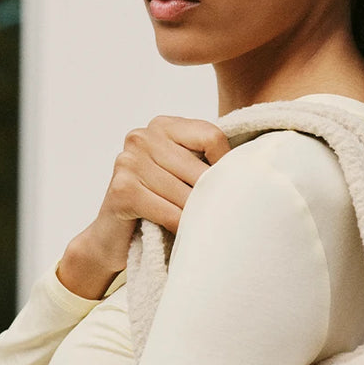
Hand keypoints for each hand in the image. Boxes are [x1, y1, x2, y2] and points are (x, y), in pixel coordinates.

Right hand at [58, 115, 232, 298]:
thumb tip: (251, 171)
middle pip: (199, 168)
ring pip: (185, 194)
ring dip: (196, 217)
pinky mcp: (121, 190)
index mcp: (162, 125)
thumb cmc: (157, 206)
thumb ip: (206, 164)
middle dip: (211, 198)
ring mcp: (128, 161)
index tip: (227, 188)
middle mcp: (141, 136)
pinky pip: (168, 211)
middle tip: (220, 217)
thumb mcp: (184, 177)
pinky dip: (180, 227)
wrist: (112, 238)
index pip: (212, 136)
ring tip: (201, 228)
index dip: (226, 166)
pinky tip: (182, 234)